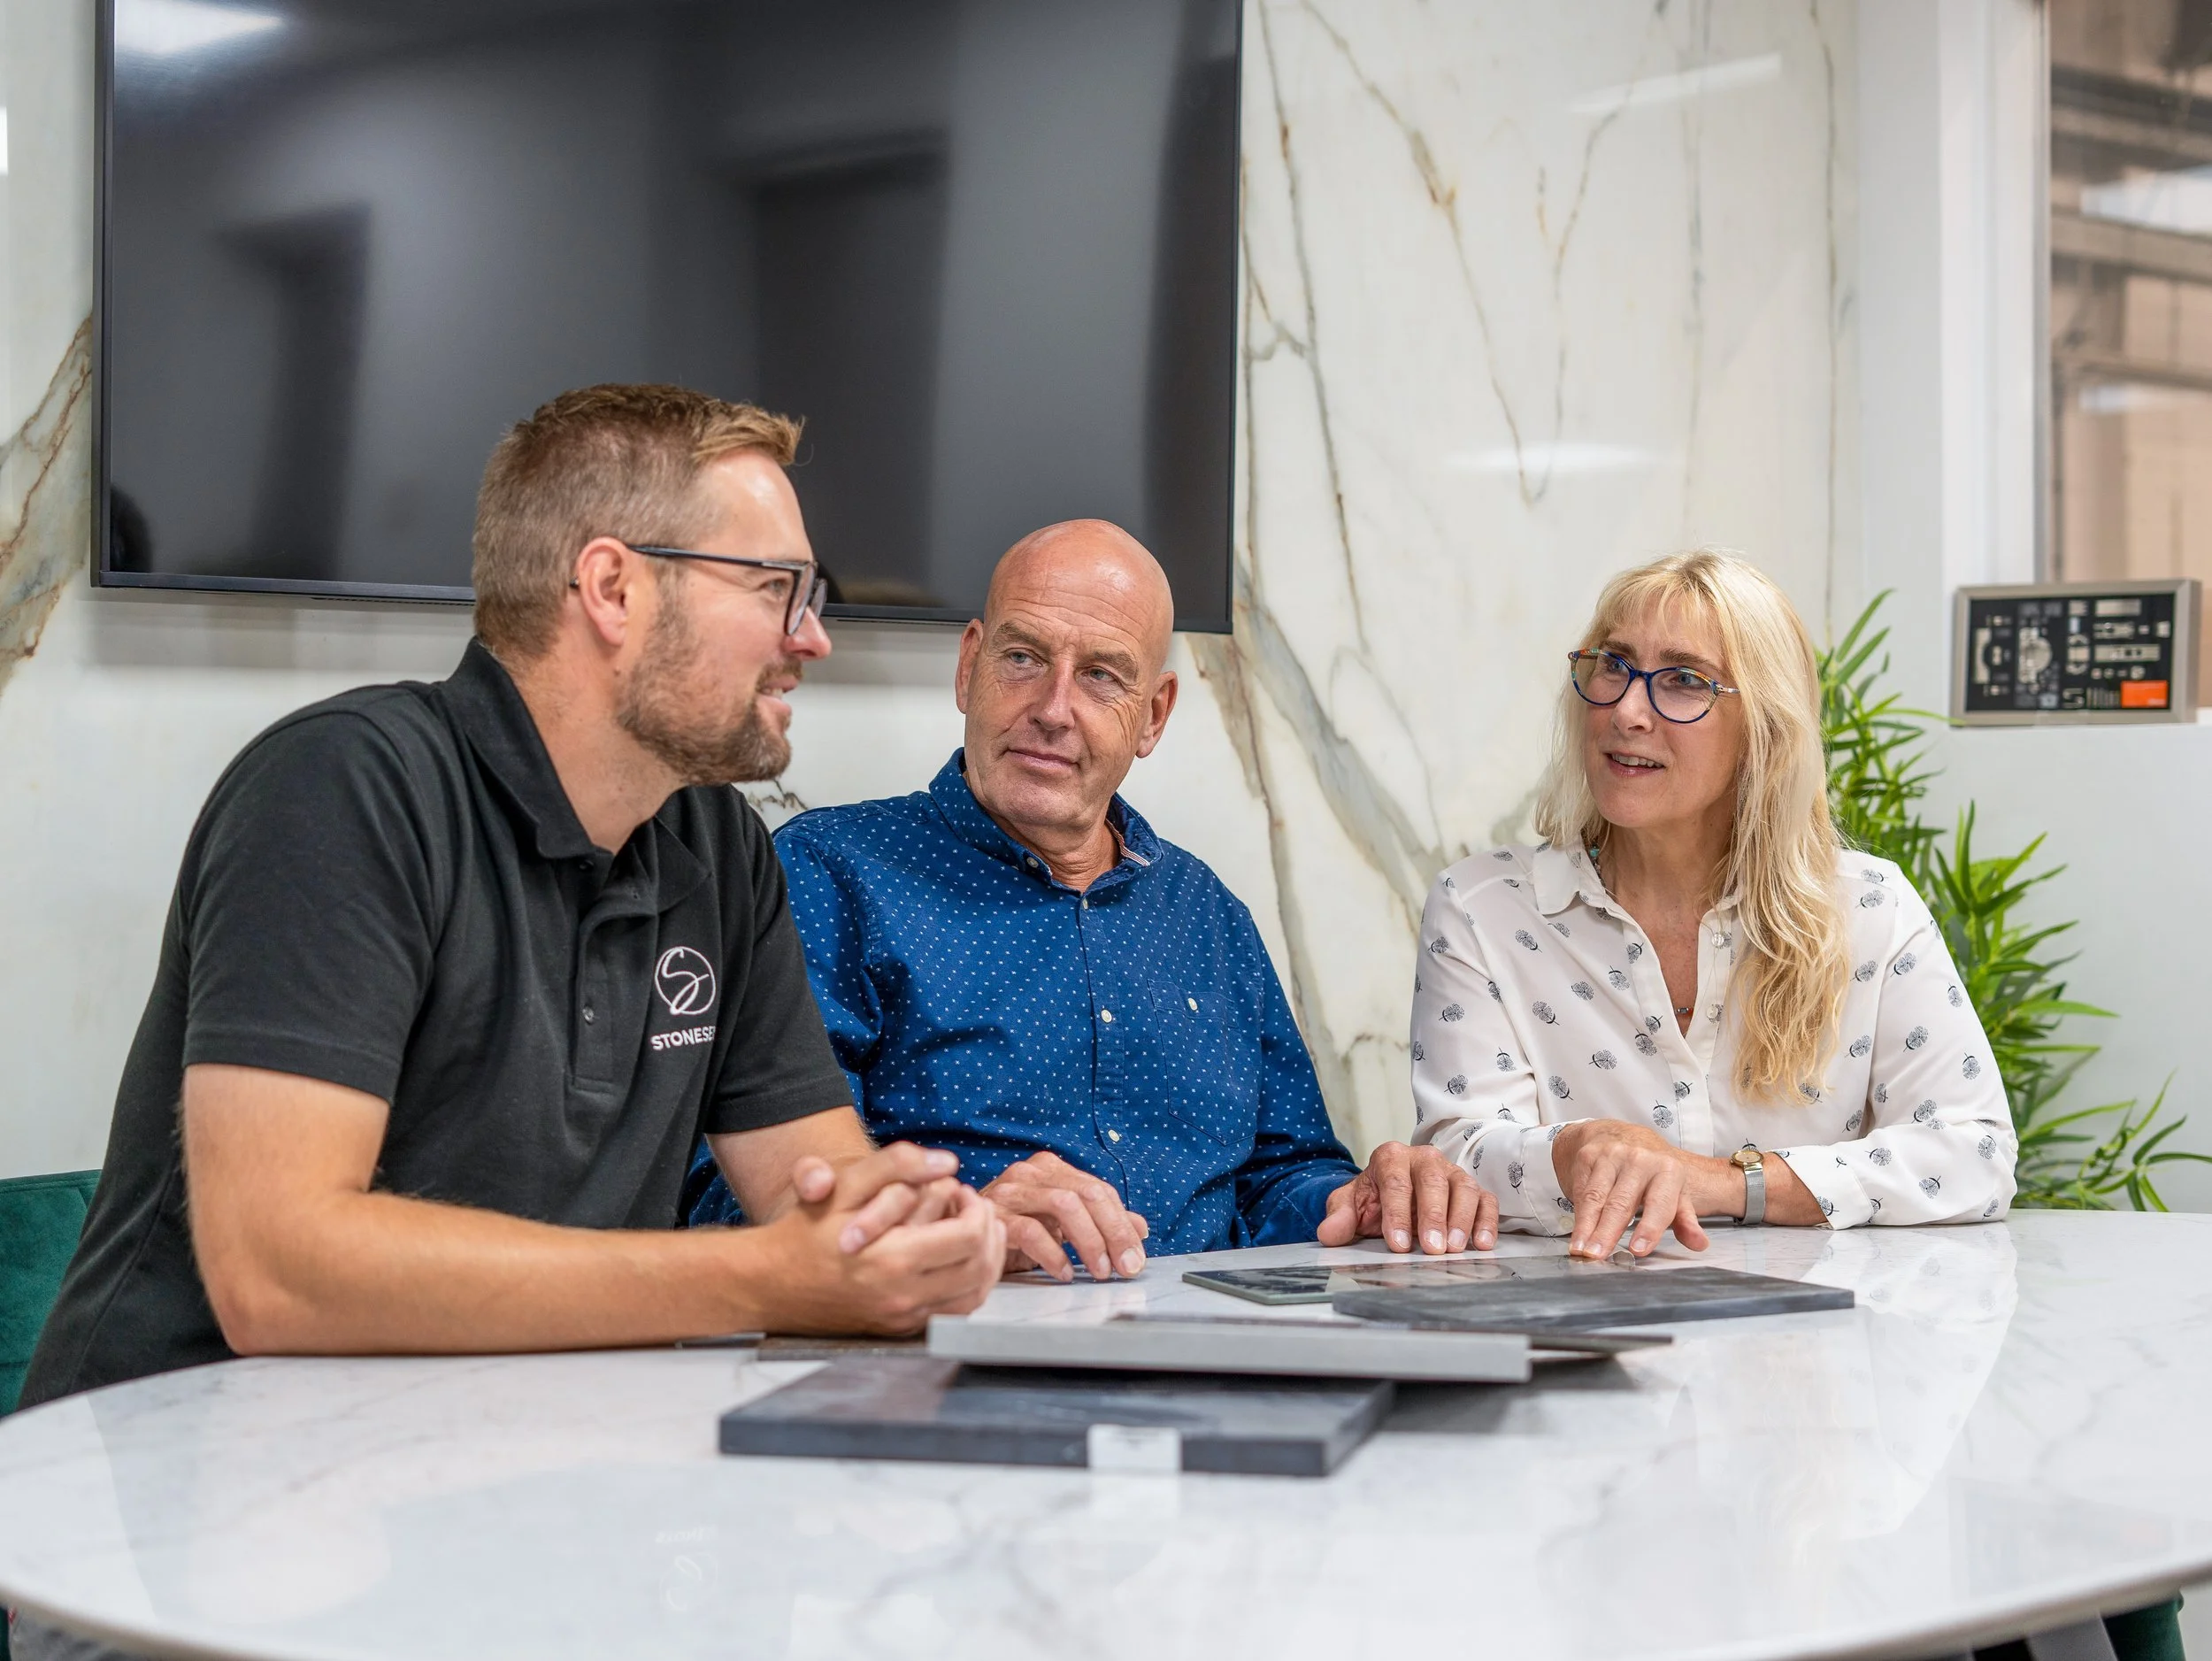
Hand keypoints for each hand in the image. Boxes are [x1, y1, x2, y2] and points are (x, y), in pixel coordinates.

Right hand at [755, 1142, 1006, 1334]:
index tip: (964, 1193)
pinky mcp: (896, 1329)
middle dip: (989, 1234)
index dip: (978, 1210)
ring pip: (972, 1298)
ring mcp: (901, 1318)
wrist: (767, 1283)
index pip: (970, 1238)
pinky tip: (957, 1261)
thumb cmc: (803, 1231)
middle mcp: (903, 1296)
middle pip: (980, 1269)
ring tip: (974, 1233)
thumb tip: (947, 1162)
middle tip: (975, 1210)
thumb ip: (897, 1165)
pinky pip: (950, 1313)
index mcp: (895, 1260)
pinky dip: (967, 1287)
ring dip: (986, 1263)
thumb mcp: (847, 1185)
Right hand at [979, 1151, 1149, 1282]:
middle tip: (1125, 1267)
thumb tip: (1140, 1228)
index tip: (1136, 1258)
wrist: (959, 1236)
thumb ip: (1099, 1222)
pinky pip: (1030, 1231)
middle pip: (1087, 1194)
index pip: (1099, 1190)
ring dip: (1089, 1242)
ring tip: (1099, 1271)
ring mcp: (1010, 1191)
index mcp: (1051, 1169)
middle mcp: (1031, 1173)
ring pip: (1063, 1205)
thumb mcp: (1061, 1225)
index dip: (1123, 1225)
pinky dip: (1053, 1254)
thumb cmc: (1013, 1229)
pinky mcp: (993, 1217)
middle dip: (1113, 1233)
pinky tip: (1063, 1272)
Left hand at [1316, 1142, 1496, 1253]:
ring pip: (1463, 1187)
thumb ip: (1339, 1216)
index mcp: (1391, 1157)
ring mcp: (1451, 1172)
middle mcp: (1424, 1158)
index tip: (1398, 1244)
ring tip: (1455, 1248)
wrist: (1389, 1195)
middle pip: (1432, 1181)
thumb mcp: (1350, 1205)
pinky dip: (1486, 1220)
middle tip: (1432, 1248)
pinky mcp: (1472, 1188)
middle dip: (1432, 1216)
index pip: (1395, 1182)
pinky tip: (1483, 1243)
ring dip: (1461, 1219)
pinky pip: (1485, 1199)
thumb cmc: (1373, 1199)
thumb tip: (1328, 1233)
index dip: (1397, 1213)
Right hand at [1549, 1121, 1722, 1258]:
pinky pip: (1582, 1191)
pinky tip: (1577, 1236)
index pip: (1658, 1202)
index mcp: (1667, 1169)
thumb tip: (1699, 1244)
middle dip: (1608, 1232)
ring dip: (1588, 1228)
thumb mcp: (1674, 1192)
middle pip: (1621, 1202)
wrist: (1620, 1135)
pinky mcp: (1589, 1156)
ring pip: (1597, 1198)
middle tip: (1599, 1255)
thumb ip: (1686, 1220)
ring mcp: (1611, 1156)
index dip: (1649, 1228)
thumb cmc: (1650, 1173)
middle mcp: (1639, 1159)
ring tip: (1583, 1250)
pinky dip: (1578, 1218)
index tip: (1638, 1249)